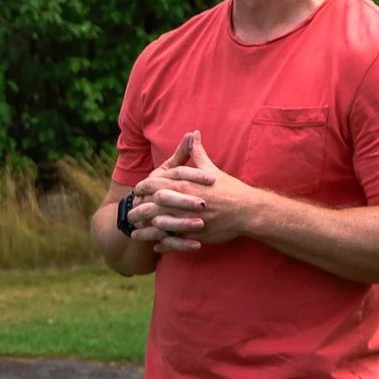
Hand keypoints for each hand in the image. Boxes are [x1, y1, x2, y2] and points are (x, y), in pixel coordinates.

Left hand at [130, 130, 273, 251]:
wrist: (248, 210)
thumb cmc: (230, 189)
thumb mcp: (211, 169)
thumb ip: (197, 153)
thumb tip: (193, 133)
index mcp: (183, 186)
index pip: (154, 186)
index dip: (142, 188)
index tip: (136, 191)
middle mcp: (182, 203)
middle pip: (151, 206)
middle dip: (138, 210)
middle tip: (130, 213)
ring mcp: (187, 221)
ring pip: (159, 227)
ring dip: (145, 230)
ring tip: (134, 232)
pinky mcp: (194, 236)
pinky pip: (173, 242)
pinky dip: (162, 245)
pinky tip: (155, 246)